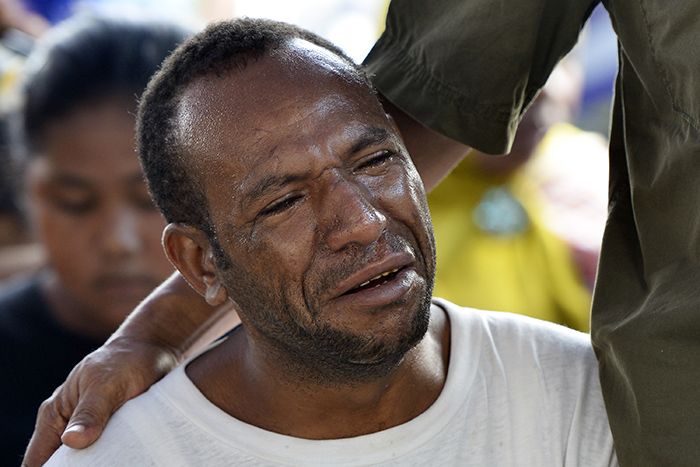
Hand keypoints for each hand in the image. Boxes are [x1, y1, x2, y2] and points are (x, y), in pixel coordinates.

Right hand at [21, 272, 238, 465]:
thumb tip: (72, 441)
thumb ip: (91, 412)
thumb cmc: (126, 360)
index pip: (38, 460)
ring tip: (118, 461)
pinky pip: (108, 454)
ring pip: (87, 461)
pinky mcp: (111, 431)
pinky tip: (127, 459)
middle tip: (107, 466)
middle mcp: (67, 425)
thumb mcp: (108, 384)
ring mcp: (89, 429)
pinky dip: (115, 459)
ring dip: (100, 464)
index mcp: (55, 415)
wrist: (155, 347)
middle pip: (62, 465)